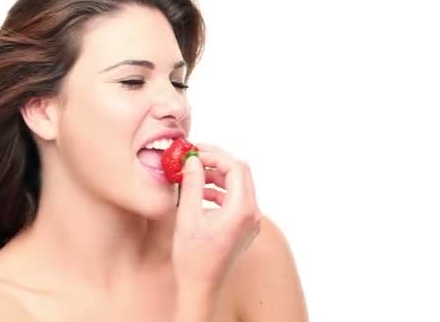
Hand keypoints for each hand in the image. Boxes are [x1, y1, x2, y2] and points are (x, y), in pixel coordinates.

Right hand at [171, 144, 261, 294]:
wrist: (200, 287)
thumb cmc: (193, 258)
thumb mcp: (188, 216)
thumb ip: (192, 184)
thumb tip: (192, 161)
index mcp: (241, 210)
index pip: (235, 168)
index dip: (215, 155)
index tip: (195, 151)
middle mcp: (252, 214)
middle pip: (241, 173)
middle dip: (217, 161)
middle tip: (195, 156)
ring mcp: (251, 222)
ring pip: (240, 185)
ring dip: (218, 175)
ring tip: (194, 174)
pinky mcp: (245, 227)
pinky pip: (237, 199)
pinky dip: (221, 190)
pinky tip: (201, 192)